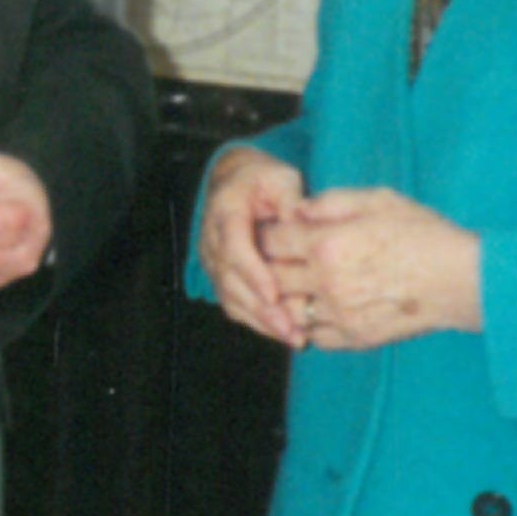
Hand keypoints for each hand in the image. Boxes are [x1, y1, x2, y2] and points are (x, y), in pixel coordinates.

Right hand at [198, 145, 310, 348]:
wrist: (237, 183)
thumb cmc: (264, 180)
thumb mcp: (281, 179)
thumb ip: (291, 200)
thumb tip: (303, 224)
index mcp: (226, 211)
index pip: (234, 247)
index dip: (253, 273)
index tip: (275, 294)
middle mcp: (213, 240)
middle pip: (231, 280)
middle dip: (262, 308)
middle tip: (291, 327)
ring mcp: (214, 262)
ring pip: (232, 298)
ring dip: (262, 321)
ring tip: (294, 337)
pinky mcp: (222, 278)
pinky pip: (235, 305)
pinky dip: (258, 322)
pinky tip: (284, 333)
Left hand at [261, 186, 482, 351]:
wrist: (462, 279)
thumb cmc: (423, 232)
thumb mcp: (378, 200)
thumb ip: (331, 202)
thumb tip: (297, 210)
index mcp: (328, 244)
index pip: (271, 240)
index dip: (267, 234)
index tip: (272, 232)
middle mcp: (327, 282)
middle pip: (272, 278)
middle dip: (267, 267)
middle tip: (275, 259)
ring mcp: (340, 315)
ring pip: (290, 310)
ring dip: (288, 298)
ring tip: (296, 285)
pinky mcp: (355, 338)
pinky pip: (315, 335)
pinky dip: (311, 323)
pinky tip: (322, 308)